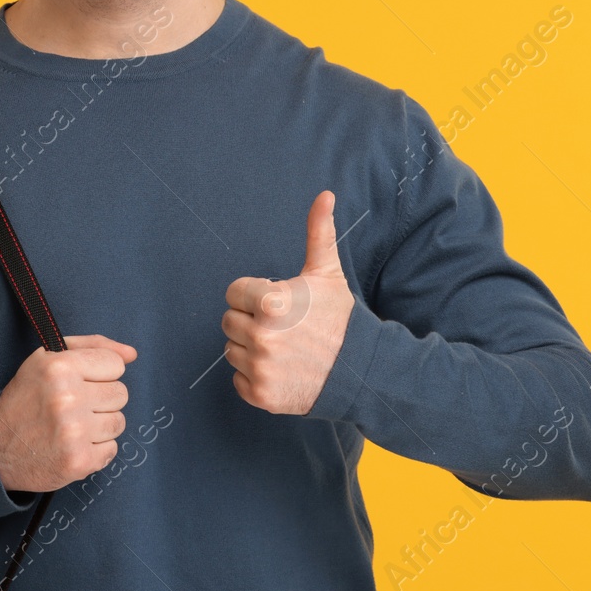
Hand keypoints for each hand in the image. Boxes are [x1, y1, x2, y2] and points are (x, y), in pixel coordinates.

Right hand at [0, 334, 135, 493]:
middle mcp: (67, 397)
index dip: (100, 374)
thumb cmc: (24, 399)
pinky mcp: (79, 461)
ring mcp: (75, 432)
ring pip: (119, 422)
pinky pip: (112, 449)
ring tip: (73, 426)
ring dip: (99, 426)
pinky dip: (95, 450)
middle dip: (101, 400)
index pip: (115, 364)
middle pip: (120, 393)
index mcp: (59, 367)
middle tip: (74, 406)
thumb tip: (131, 354)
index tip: (82, 382)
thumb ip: (91, 347)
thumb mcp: (47, 359)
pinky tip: (73, 445)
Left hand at [222, 190, 354, 414]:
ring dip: (250, 348)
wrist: (362, 371)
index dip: (254, 295)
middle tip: (282, 327)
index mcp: (271, 302)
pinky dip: (254, 376)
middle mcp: (262, 336)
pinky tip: (281, 369)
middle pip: (229, 321)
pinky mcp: (260, 395)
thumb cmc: (339, 318)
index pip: (233, 293)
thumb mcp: (327, 273)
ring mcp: (260, 368)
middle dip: (251, 320)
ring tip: (283, 347)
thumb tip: (324, 195)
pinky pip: (237, 379)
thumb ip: (318, 233)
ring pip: (231, 350)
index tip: (278, 303)